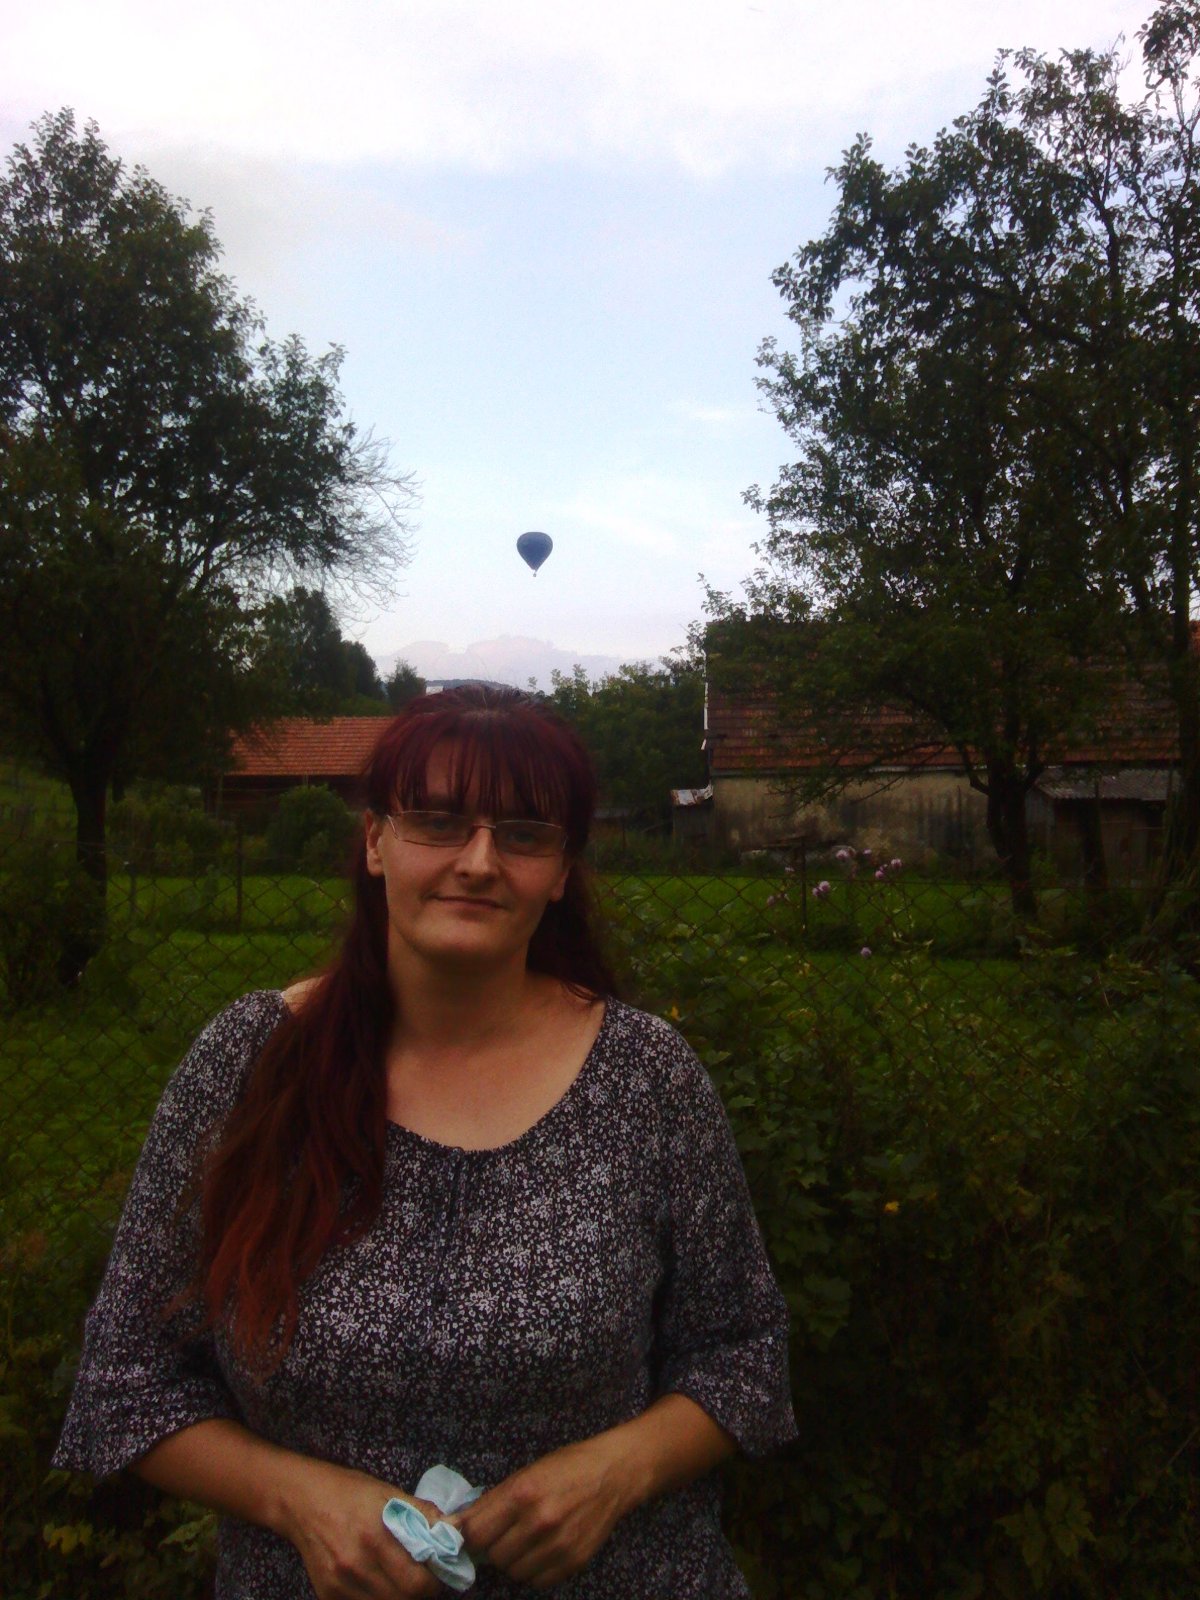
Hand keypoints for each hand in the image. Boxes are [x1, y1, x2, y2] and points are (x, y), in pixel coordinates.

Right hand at [281, 1459, 445, 1598]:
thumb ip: (423, 1513)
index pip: (417, 1582)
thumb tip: (457, 1529)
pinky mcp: (327, 1595)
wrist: (302, 1501)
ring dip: (399, 1597)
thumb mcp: (388, 1492)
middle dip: (420, 1592)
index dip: (434, 1581)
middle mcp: (356, 1565)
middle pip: (403, 1599)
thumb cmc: (350, 1492)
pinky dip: (377, 1599)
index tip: (437, 1571)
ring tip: (402, 1579)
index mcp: (376, 1536)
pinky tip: (379, 1582)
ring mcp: (340, 1584)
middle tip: (423, 1578)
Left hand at [454, 1432, 634, 1588]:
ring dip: (514, 1560)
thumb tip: (456, 1525)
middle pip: (494, 1556)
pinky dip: (534, 1570)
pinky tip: (542, 1550)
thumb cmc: (565, 1467)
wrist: (612, 1474)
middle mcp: (539, 1521)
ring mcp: (558, 1545)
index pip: (476, 1532)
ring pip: (514, 1572)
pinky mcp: (574, 1561)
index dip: (470, 1534)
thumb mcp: (526, 1473)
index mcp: (522, 1493)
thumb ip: (492, 1502)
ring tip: (526, 1541)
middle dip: (494, 1546)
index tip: (473, 1533)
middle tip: (505, 1533)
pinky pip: (538, 1581)